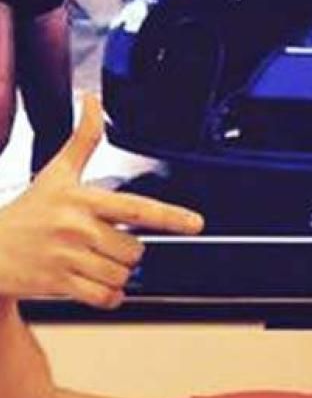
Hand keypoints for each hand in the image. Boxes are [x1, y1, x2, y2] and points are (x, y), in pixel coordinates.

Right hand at [0, 95, 202, 308]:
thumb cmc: (28, 212)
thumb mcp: (55, 173)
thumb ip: (82, 140)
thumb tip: (93, 101)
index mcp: (82, 199)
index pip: (136, 208)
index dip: (170, 216)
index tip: (197, 223)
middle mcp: (76, 226)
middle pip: (135, 251)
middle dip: (124, 252)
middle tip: (97, 244)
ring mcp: (67, 256)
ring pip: (123, 276)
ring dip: (113, 275)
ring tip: (87, 262)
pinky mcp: (59, 283)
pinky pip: (106, 297)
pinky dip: (106, 296)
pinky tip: (89, 283)